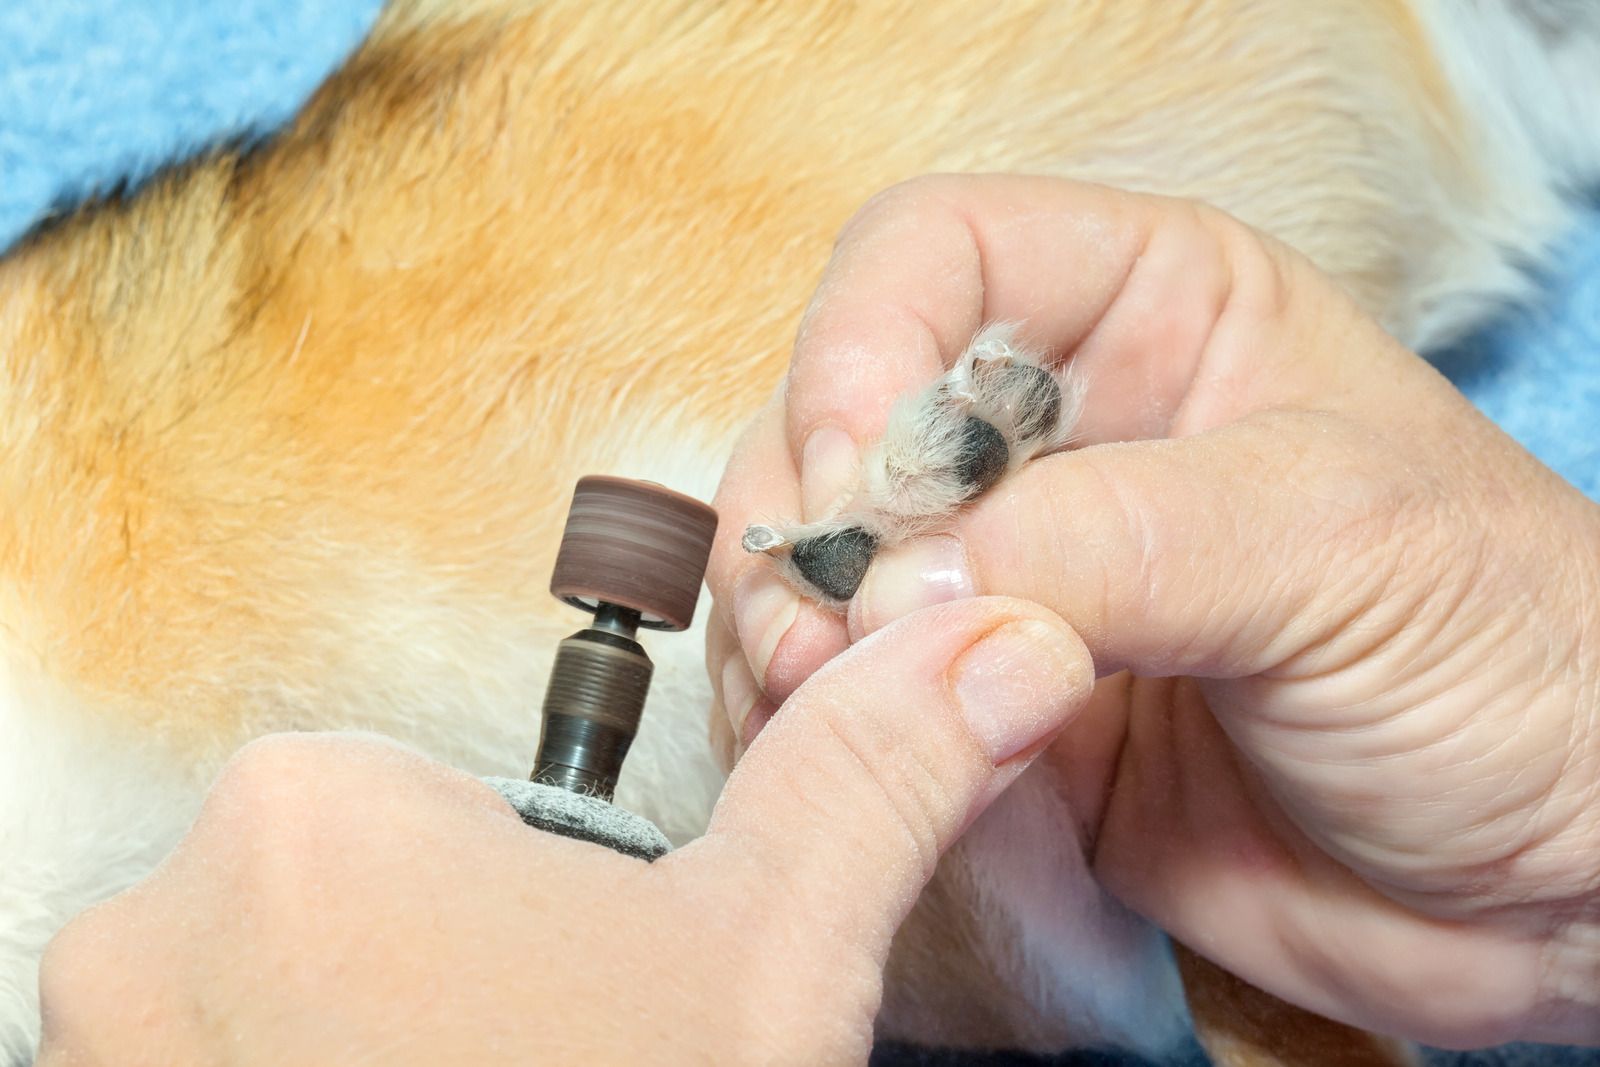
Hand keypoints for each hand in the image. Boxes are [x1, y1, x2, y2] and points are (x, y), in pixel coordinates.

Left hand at [37, 598, 1090, 1064]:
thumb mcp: (765, 962)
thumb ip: (861, 778)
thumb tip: (987, 645)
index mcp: (311, 815)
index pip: (448, 797)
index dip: (539, 898)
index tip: (576, 987)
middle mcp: (154, 931)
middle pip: (361, 897)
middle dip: (460, 973)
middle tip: (545, 1054)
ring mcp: (113, 1049)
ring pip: (292, 996)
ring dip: (387, 1039)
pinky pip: (237, 1060)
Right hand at [705, 175, 1599, 1046]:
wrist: (1552, 884)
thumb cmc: (1508, 658)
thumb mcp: (1332, 544)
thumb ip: (1112, 540)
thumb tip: (896, 579)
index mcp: (1153, 315)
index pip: (937, 256)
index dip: (865, 338)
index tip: (857, 473)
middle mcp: (1059, 433)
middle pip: (844, 410)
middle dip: (812, 510)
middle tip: (828, 625)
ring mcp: (1016, 576)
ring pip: (825, 555)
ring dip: (793, 621)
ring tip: (831, 699)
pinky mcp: (992, 706)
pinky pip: (855, 690)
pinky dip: (818, 720)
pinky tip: (850, 757)